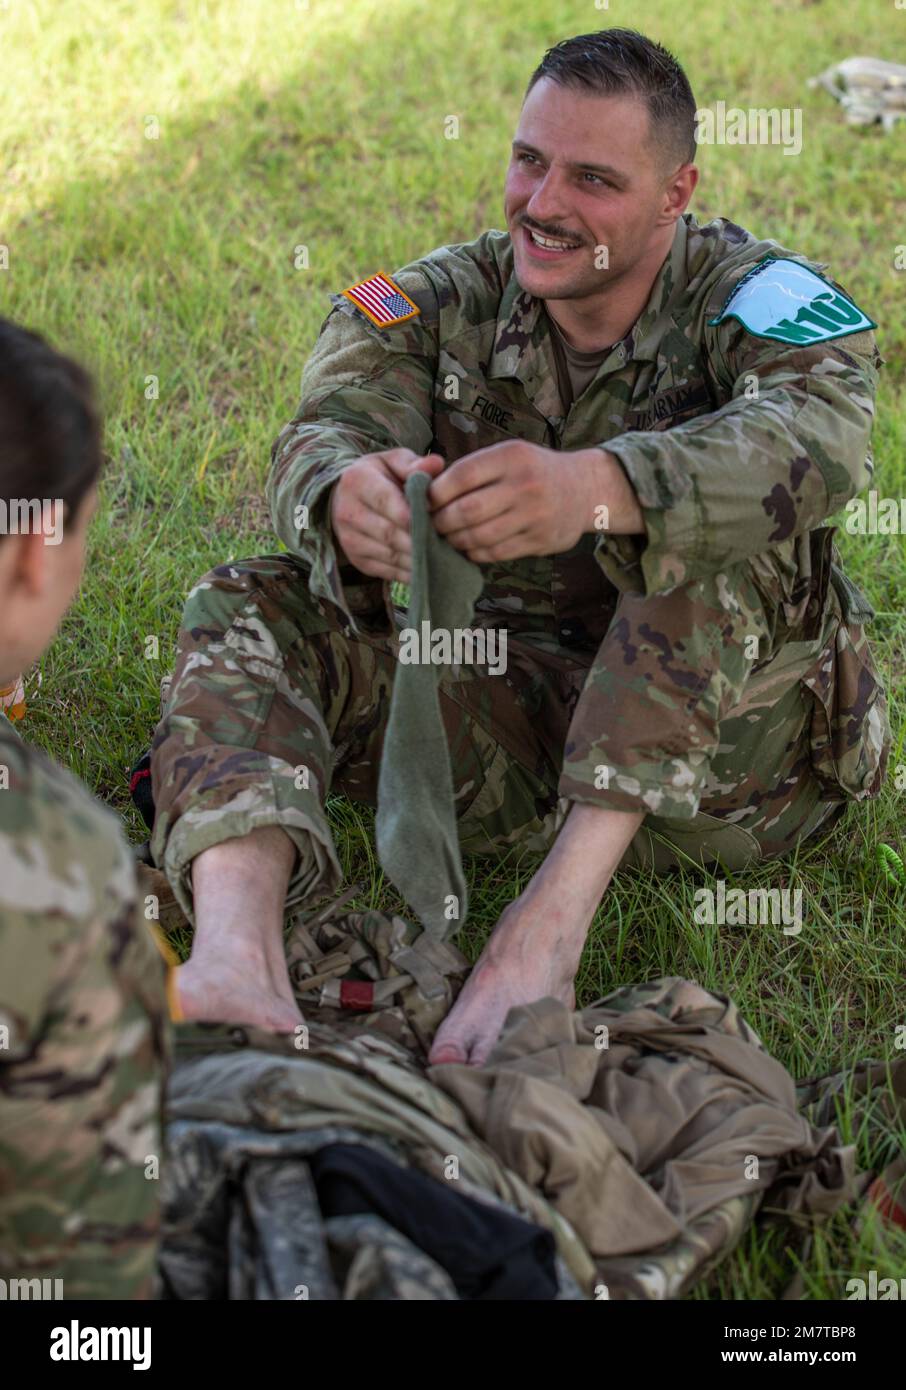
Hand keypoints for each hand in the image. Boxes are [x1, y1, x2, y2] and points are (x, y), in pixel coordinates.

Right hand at [328, 448, 444, 581]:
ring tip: (445, 557)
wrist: (347, 497)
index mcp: (356, 480)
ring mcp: (349, 540)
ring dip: (420, 559)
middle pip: (389, 533)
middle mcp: (347, 511)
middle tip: (449, 543)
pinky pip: (389, 572)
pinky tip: (432, 568)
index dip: (414, 513)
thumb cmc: (381, 476)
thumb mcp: (395, 462)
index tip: (439, 520)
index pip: (386, 501)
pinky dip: (412, 573)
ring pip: (391, 555)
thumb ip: (415, 464)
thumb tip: (437, 464)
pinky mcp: (358, 561)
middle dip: (421, 540)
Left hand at [426, 441, 643, 559]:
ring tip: (447, 537)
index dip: (435, 492)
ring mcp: (534, 516)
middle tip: (430, 524)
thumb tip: (425, 489)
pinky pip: (495, 553)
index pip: (460, 476)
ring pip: (479, 537)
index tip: (423, 501)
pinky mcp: (539, 541)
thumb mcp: (509, 455)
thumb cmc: (534, 470)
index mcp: (511, 457)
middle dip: (440, 522)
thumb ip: (473, 469)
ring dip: (455, 541)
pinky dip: (474, 553)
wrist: (585, 489)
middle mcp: (524, 485)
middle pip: (466, 511)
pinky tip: (468, 547)